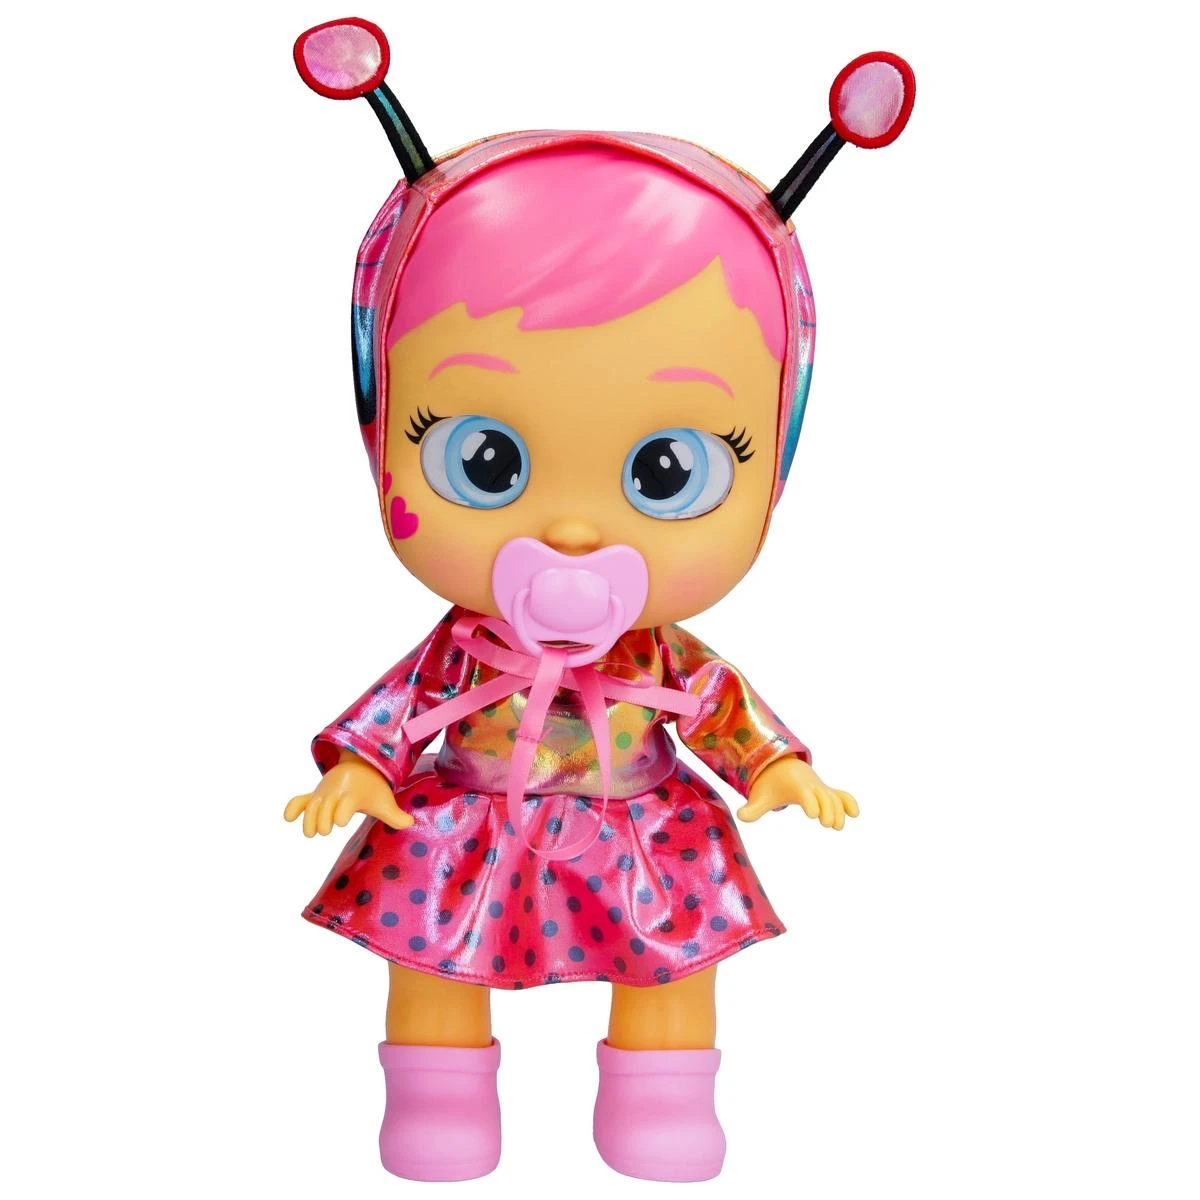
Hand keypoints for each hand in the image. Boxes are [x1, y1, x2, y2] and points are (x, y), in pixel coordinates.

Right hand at [283, 758, 412, 835]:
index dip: (342, 813)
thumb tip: (411, 824)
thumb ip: (395, 815)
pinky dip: (293, 807)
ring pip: (310, 806)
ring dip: (308, 819)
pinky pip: (300, 800)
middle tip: (327, 829)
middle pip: (324, 808)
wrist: (361, 766)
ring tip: (311, 833)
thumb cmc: (373, 789)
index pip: (345, 805)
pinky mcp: (315, 795)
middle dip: (323, 820)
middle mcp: (336, 793)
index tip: (342, 821)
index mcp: (353, 795)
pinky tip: (288, 818)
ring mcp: (323, 794)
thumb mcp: (384, 801)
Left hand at [736, 756, 858, 829]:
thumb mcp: (760, 796)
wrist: (781, 767)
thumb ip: (752, 808)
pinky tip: (855, 814)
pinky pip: (841, 795)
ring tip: (837, 827)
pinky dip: (848, 802)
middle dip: (827, 808)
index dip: (810, 803)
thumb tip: (739, 816)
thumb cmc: (770, 785)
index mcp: (795, 786)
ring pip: (834, 796)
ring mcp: (820, 788)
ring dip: (839, 809)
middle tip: (827, 825)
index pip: (805, 794)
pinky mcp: (826, 792)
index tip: (812, 815)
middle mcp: (811, 786)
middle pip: (823, 795)